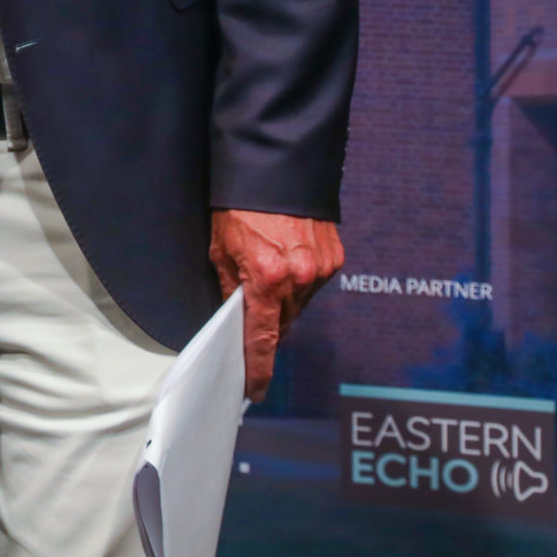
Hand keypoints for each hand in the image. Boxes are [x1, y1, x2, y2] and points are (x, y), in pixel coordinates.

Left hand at [209, 209, 343, 399]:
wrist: (274, 168)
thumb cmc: (239, 205)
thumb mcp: (221, 248)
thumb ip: (231, 286)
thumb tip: (236, 314)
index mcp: (266, 278)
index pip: (262, 338)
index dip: (258, 367)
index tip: (254, 388)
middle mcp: (299, 278)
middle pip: (284, 323)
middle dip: (268, 325)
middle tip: (253, 316)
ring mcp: (321, 269)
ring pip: (300, 305)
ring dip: (285, 302)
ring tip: (268, 275)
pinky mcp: (335, 258)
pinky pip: (315, 285)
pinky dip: (301, 283)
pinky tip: (287, 263)